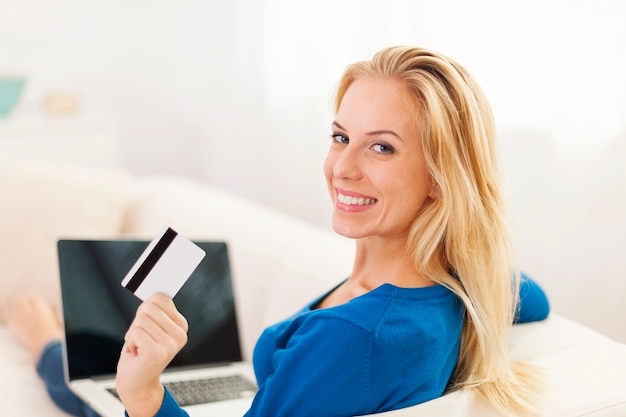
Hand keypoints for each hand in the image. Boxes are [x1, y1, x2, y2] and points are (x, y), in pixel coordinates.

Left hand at [115, 293, 187, 416]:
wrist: (138, 382)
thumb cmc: (141, 352)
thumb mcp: (150, 325)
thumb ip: (153, 308)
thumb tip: (155, 294)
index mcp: (181, 325)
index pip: (160, 299)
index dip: (146, 310)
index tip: (148, 325)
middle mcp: (180, 335)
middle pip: (149, 307)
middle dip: (138, 322)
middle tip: (142, 338)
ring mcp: (170, 344)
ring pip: (141, 320)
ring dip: (134, 333)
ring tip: (140, 346)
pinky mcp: (157, 353)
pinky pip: (135, 332)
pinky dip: (131, 342)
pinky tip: (138, 353)